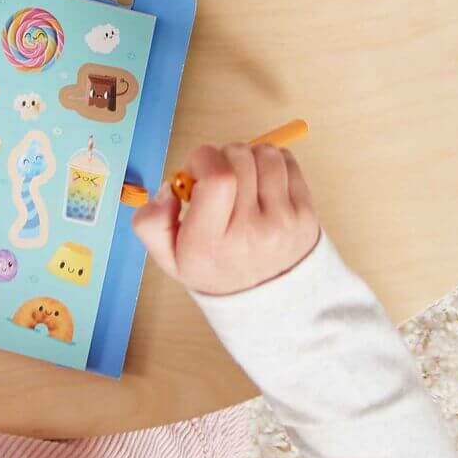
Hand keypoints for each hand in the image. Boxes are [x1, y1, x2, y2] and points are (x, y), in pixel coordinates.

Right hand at [133, 143, 318, 295]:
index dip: (203, 159)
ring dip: (249, 157)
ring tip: (243, 180)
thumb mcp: (170, 257)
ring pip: (266, 154)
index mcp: (211, 244)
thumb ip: (151, 222)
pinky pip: (288, 161)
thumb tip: (170, 188)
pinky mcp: (307, 216)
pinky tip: (262, 184)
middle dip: (223, 156)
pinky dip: (272, 162)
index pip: (218, 178)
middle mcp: (251, 234)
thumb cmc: (215, 269)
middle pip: (240, 159)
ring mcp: (284, 224)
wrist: (268, 303)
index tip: (197, 171)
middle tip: (219, 178)